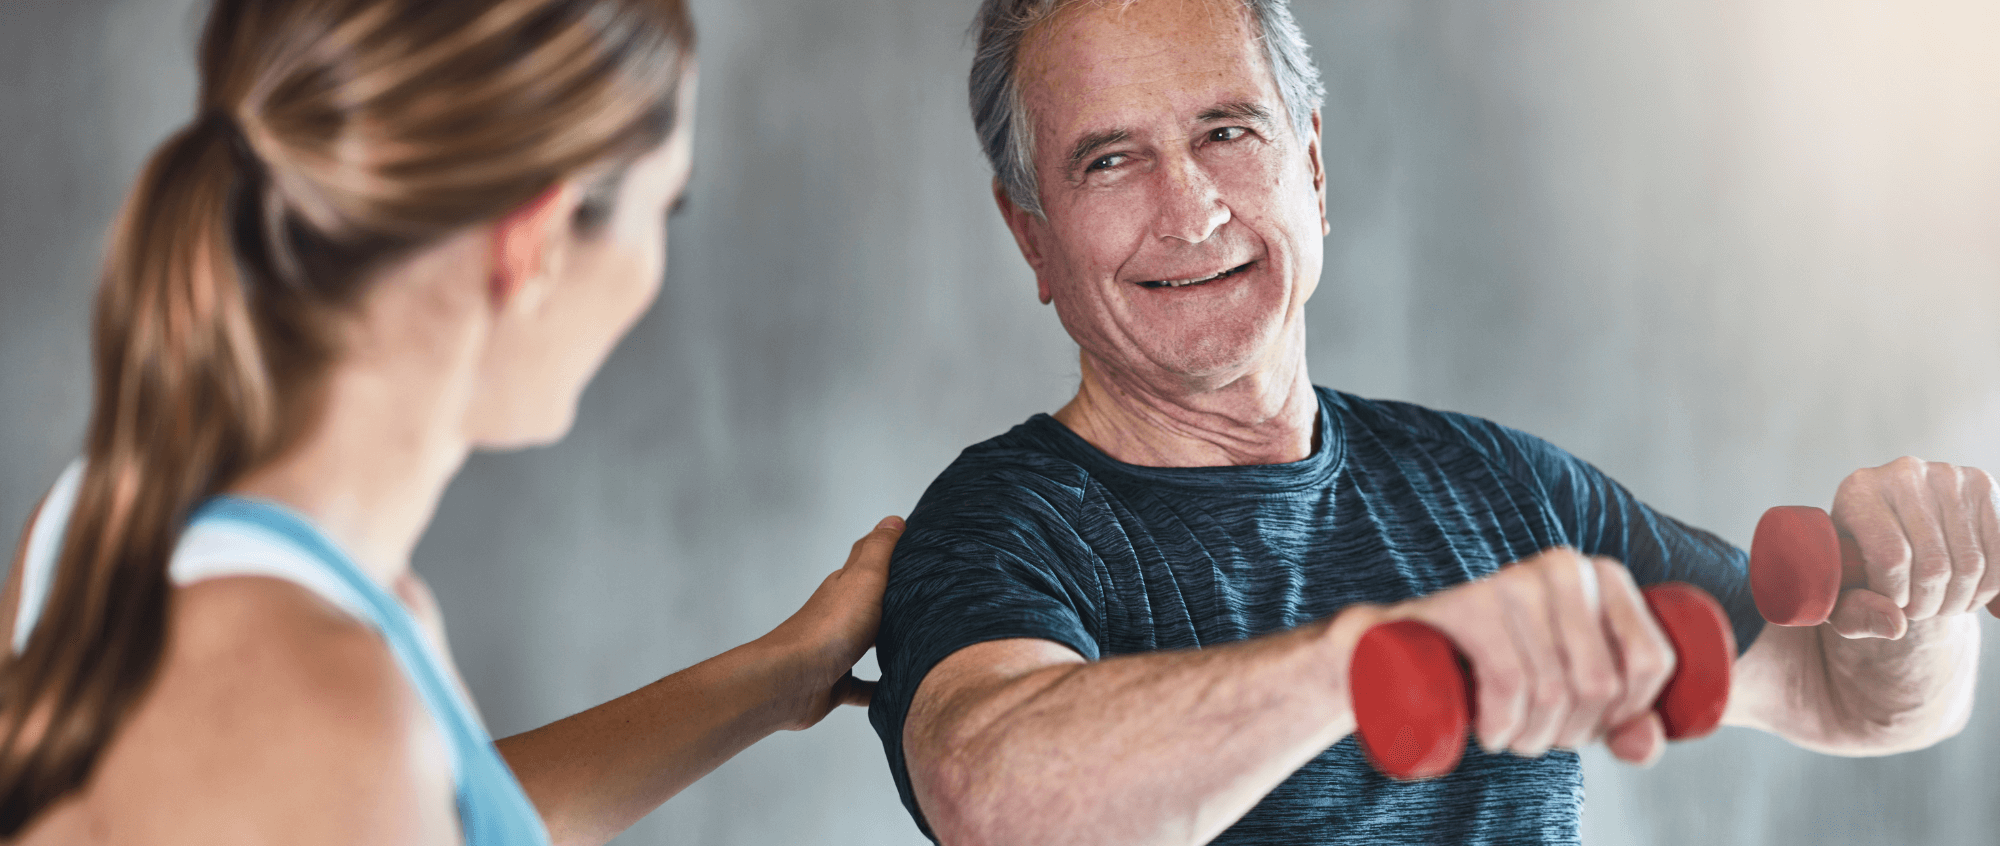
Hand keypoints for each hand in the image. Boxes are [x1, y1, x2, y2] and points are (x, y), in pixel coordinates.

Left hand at [758, 516, 902, 730]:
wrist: (794, 678)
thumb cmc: (829, 627)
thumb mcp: (864, 578)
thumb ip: (880, 550)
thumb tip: (893, 519)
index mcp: (845, 587)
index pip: (866, 561)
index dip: (886, 551)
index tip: (912, 545)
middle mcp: (840, 615)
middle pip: (869, 602)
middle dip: (893, 599)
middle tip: (925, 598)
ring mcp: (837, 650)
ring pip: (867, 644)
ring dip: (888, 643)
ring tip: (918, 644)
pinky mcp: (836, 683)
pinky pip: (862, 686)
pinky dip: (878, 688)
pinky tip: (897, 692)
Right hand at [1375, 548, 1678, 765]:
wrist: (1405, 651)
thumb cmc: (1502, 670)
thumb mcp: (1572, 694)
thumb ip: (1625, 722)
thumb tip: (1645, 745)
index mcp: (1606, 577)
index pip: (1651, 660)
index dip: (1631, 713)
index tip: (1594, 725)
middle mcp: (1566, 568)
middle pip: (1601, 682)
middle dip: (1572, 733)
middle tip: (1539, 737)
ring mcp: (1515, 580)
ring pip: (1553, 689)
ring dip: (1531, 738)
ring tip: (1510, 738)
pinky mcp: (1471, 603)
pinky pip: (1509, 679)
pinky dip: (1503, 723)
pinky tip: (1491, 734)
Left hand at [1827, 457, 1998, 638]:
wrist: (1891, 526)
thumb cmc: (1858, 561)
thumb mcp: (1841, 590)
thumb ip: (1854, 613)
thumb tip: (1894, 625)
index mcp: (1859, 491)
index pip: (1891, 559)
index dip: (1897, 596)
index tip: (1891, 604)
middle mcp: (1903, 474)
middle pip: (1934, 565)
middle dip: (1929, 604)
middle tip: (1919, 610)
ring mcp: (1947, 476)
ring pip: (1971, 564)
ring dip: (1959, 599)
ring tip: (1940, 603)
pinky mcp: (1982, 485)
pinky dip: (1990, 586)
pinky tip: (1967, 592)